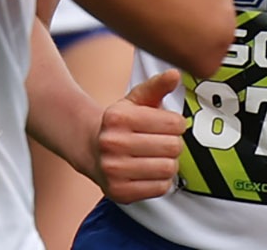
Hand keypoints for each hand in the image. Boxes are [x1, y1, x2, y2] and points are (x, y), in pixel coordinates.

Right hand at [93, 69, 186, 202]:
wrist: (90, 148)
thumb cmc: (120, 123)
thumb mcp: (135, 100)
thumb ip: (157, 86)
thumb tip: (175, 74)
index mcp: (118, 117)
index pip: (174, 123)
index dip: (176, 124)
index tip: (167, 125)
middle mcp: (112, 143)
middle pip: (173, 147)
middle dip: (173, 144)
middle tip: (161, 142)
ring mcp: (113, 169)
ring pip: (168, 168)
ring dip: (168, 163)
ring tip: (156, 156)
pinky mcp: (119, 192)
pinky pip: (161, 187)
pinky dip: (161, 180)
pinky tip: (149, 171)